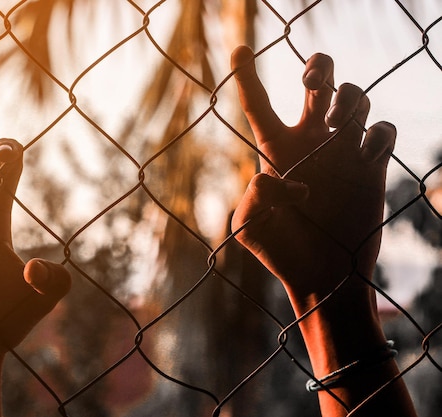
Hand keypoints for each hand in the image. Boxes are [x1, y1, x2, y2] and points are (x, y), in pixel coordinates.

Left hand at [229, 47, 415, 416]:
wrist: (324, 277)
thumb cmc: (281, 254)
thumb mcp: (251, 229)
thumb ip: (252, 199)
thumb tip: (272, 177)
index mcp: (276, 149)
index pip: (258, 103)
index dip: (247, 75)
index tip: (239, 50)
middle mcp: (310, 141)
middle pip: (319, 81)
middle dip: (319, 67)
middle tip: (310, 84)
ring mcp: (344, 151)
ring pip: (355, 97)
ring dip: (349, 100)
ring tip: (338, 126)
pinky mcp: (373, 166)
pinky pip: (383, 131)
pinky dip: (377, 134)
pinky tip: (365, 154)